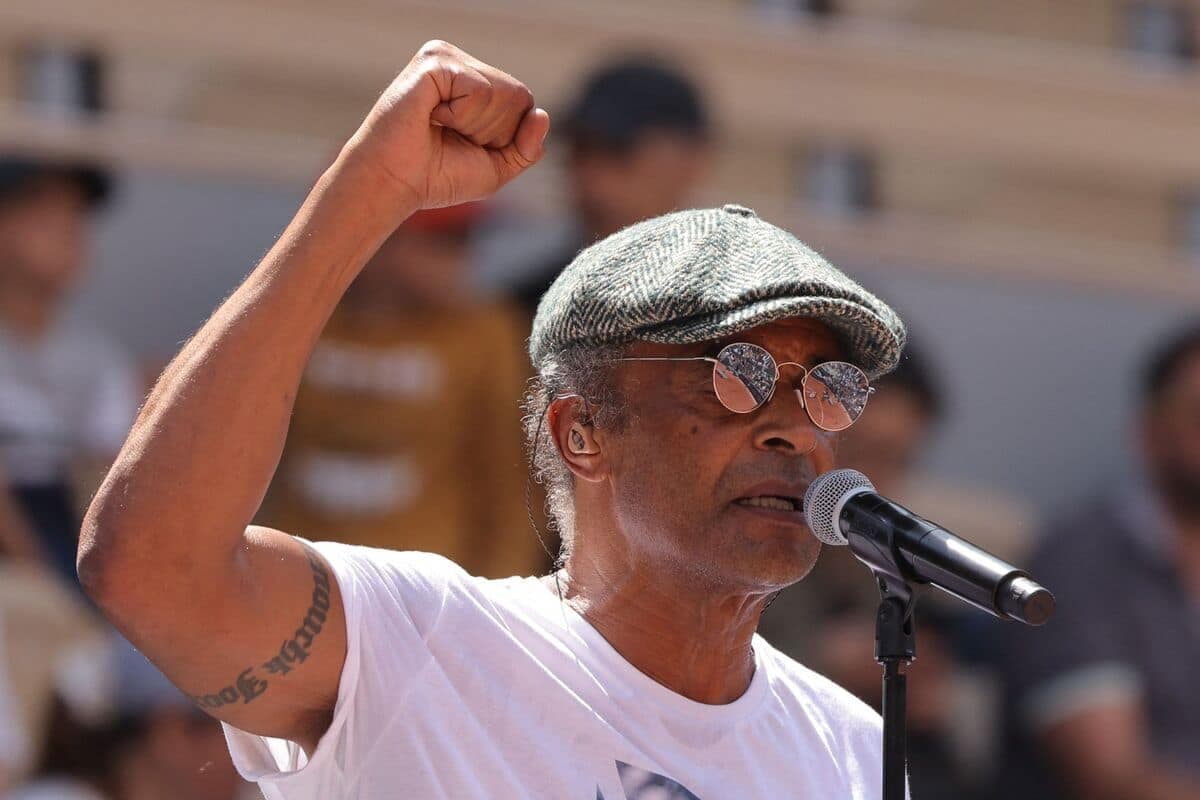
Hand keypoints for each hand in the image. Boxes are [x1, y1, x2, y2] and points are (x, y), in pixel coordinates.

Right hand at [347, 40, 549, 208]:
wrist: (394, 183)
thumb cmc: (437, 176)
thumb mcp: (496, 168)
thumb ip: (527, 147)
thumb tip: (543, 114)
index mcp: (476, 82)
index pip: (524, 102)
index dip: (504, 137)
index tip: (465, 145)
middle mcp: (461, 63)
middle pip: (518, 95)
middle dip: (491, 131)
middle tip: (450, 137)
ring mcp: (447, 57)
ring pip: (502, 92)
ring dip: (475, 125)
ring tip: (439, 126)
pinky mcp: (435, 61)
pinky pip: (480, 90)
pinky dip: (461, 116)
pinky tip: (432, 117)